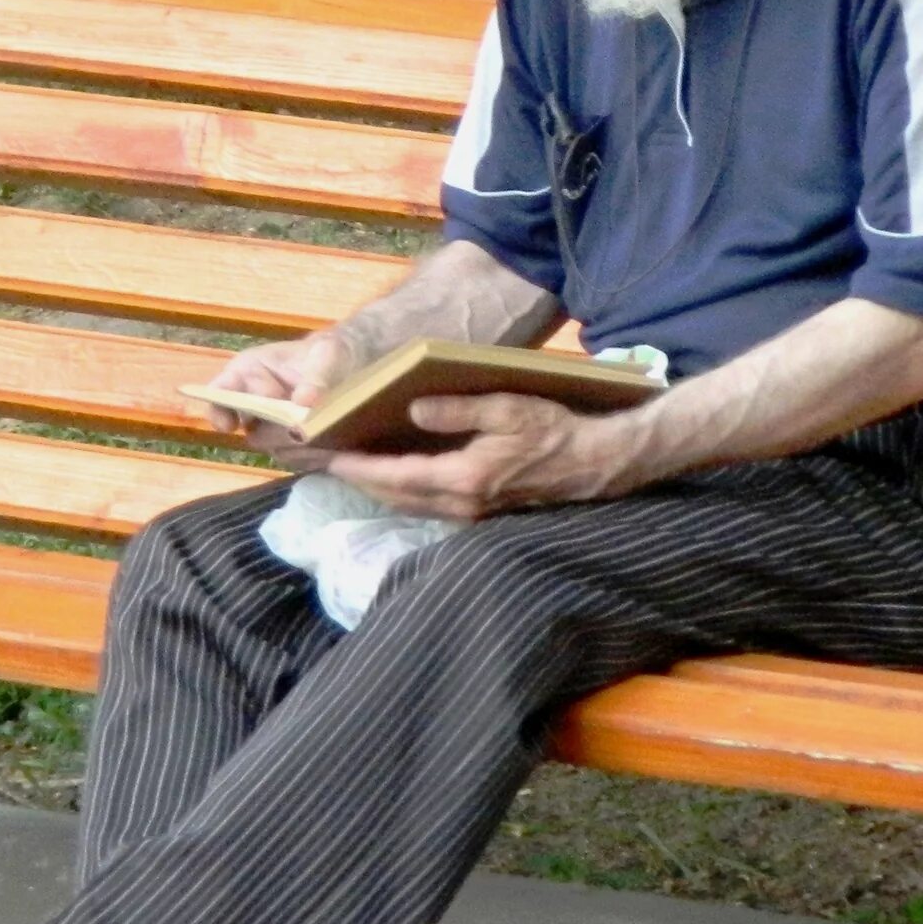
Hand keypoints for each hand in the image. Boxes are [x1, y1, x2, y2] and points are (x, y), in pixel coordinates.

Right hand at [197, 329, 359, 466]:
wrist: (351, 370)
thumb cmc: (330, 354)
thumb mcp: (328, 355)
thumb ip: (318, 375)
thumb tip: (303, 401)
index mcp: (249, 371)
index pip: (221, 392)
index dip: (220, 409)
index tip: (232, 426)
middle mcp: (253, 401)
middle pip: (249, 427)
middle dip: (277, 429)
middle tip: (302, 427)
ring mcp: (269, 426)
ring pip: (271, 446)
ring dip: (296, 444)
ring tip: (323, 435)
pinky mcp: (287, 445)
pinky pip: (291, 458)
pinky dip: (310, 456)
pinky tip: (329, 446)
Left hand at [321, 393, 644, 519]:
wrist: (592, 464)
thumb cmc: (552, 430)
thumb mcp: (506, 408)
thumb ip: (458, 410)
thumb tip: (413, 411)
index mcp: (464, 478)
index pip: (397, 476)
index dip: (360, 467)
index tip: (331, 456)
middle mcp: (462, 504)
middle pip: (396, 496)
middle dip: (361, 480)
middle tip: (330, 462)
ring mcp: (471, 515)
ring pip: (411, 505)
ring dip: (381, 489)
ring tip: (355, 468)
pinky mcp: (480, 514)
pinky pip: (429, 506)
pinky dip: (405, 492)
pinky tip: (396, 477)